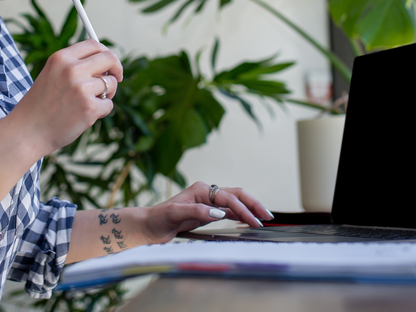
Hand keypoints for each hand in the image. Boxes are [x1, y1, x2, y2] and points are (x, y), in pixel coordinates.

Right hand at [10, 40, 122, 155]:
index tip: (110, 64)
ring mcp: (81, 88)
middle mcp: (71, 69)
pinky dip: (101, 111)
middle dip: (116, 69)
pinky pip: (108, 104)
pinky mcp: (89, 107)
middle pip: (109, 58)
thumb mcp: (51, 75)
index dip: (106, 53)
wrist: (27, 132)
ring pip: (111, 83)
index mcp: (61, 58)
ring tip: (88, 104)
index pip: (93, 44)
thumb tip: (106, 62)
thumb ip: (74, 66)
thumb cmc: (40, 106)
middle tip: (116, 78)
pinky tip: (84, 116)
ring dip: (106, 94)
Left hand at [140, 181, 273, 244]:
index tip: (253, 221)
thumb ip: (197, 211)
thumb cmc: (157, 218)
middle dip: (253, 204)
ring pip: (234, 203)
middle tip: (268, 216)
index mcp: (201, 190)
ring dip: (249, 210)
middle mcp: (206, 194)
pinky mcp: (206, 213)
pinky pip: (228, 212)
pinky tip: (248, 221)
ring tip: (263, 219)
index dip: (242, 209)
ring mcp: (207, 203)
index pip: (228, 198)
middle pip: (236, 195)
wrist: (147, 227)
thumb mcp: (174, 213)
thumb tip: (219, 212)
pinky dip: (240, 216)